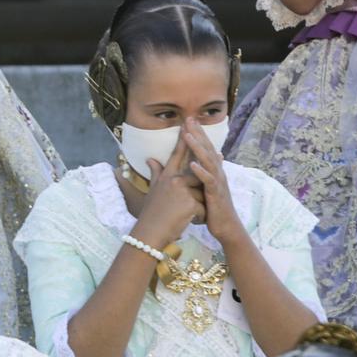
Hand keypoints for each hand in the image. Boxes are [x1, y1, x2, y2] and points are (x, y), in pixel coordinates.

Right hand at [132, 122, 205, 249]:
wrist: (150, 232)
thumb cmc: (151, 213)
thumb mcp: (153, 191)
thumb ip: (155, 173)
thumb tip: (151, 159)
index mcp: (166, 176)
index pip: (177, 153)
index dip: (184, 139)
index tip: (189, 124)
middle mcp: (174, 180)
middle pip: (194, 170)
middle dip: (200, 177)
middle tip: (205, 164)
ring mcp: (182, 191)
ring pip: (201, 190)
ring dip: (198, 204)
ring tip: (186, 215)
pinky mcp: (190, 203)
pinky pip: (202, 206)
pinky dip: (199, 216)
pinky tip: (190, 223)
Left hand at [183, 121, 246, 246]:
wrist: (226, 227)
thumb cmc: (215, 208)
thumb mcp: (207, 188)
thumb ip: (205, 173)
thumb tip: (206, 158)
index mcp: (214, 171)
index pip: (205, 148)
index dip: (198, 134)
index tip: (188, 120)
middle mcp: (218, 173)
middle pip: (208, 150)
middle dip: (199, 134)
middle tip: (189, 119)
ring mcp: (218, 183)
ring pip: (208, 162)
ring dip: (198, 148)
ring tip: (188, 136)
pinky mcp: (216, 195)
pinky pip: (209, 182)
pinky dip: (201, 172)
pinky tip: (192, 165)